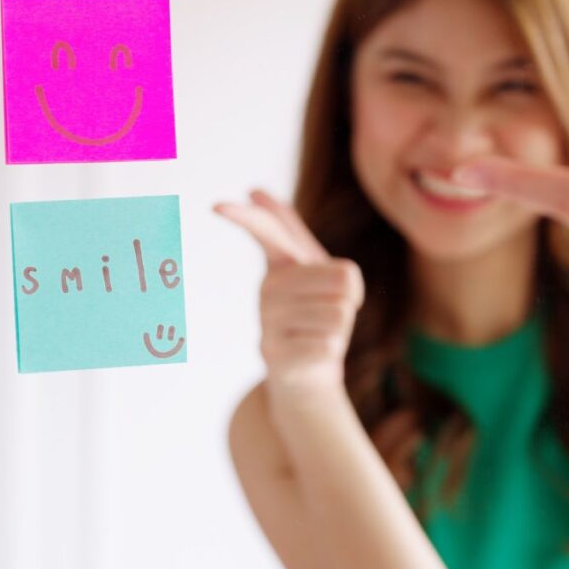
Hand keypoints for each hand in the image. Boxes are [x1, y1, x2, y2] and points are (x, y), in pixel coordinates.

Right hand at [212, 189, 364, 397]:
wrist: (309, 375)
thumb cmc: (316, 315)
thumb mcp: (315, 270)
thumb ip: (291, 230)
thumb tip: (257, 193)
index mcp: (279, 265)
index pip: (265, 231)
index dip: (244, 217)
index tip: (217, 206)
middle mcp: (266, 290)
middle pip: (343, 277)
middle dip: (351, 299)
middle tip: (330, 312)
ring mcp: (266, 322)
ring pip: (339, 311)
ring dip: (342, 328)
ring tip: (320, 334)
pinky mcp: (273, 353)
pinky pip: (329, 342)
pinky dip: (331, 350)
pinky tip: (312, 354)